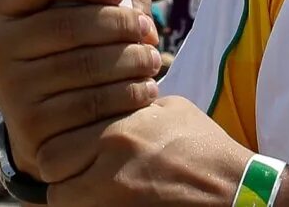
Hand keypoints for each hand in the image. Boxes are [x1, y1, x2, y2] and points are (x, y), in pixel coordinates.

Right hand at [0, 0, 161, 183]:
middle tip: (148, 30)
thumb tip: (137, 4)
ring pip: (83, 64)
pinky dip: (128, 94)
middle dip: (118, 23)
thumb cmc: (65, 59)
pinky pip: (90, 103)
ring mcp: (10, 87)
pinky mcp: (30, 124)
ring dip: (130, 59)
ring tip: (153, 60)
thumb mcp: (69, 25)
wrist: (46, 128)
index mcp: (1, 11)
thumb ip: (103, 2)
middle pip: (67, 24)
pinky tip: (146, 90)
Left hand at [44, 97, 243, 206]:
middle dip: (57, 169)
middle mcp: (110, 160)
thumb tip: (105, 92)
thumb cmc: (205, 148)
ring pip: (62, 197)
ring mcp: (117, 195)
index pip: (54, 137)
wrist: (238, 191)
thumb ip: (131, 102)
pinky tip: (106, 198)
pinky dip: (91, 204)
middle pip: (50, 166)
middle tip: (70, 168)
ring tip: (86, 187)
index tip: (67, 142)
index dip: (57, 142)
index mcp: (117, 129)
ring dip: (70, 192)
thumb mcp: (168, 109)